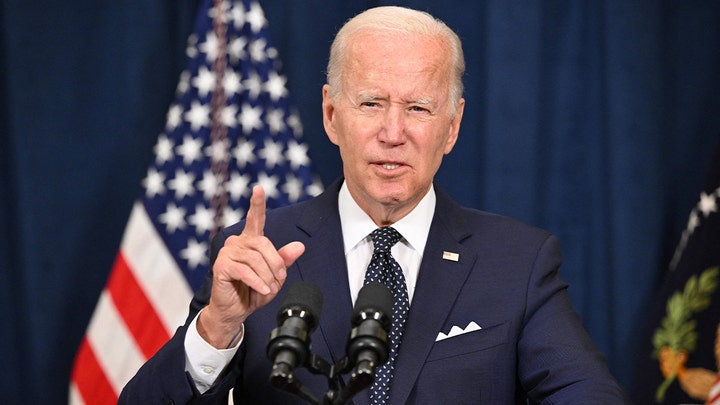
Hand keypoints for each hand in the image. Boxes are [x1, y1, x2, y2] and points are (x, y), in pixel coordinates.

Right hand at [197, 186, 304, 347]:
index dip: (257, 204)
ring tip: (269, 288)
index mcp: (250, 241)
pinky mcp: (221, 267)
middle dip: (275, 263)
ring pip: (255, 259)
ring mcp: (227, 253)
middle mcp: (237, 243)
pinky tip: (263, 291)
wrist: (235, 311)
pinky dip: (258, 283)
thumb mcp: (274, 276)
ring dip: (267, 277)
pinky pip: (246, 271)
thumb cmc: (253, 291)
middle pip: (263, 244)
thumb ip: (284, 260)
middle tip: (279, 279)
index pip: (255, 219)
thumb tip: (299, 246)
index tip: (259, 188)